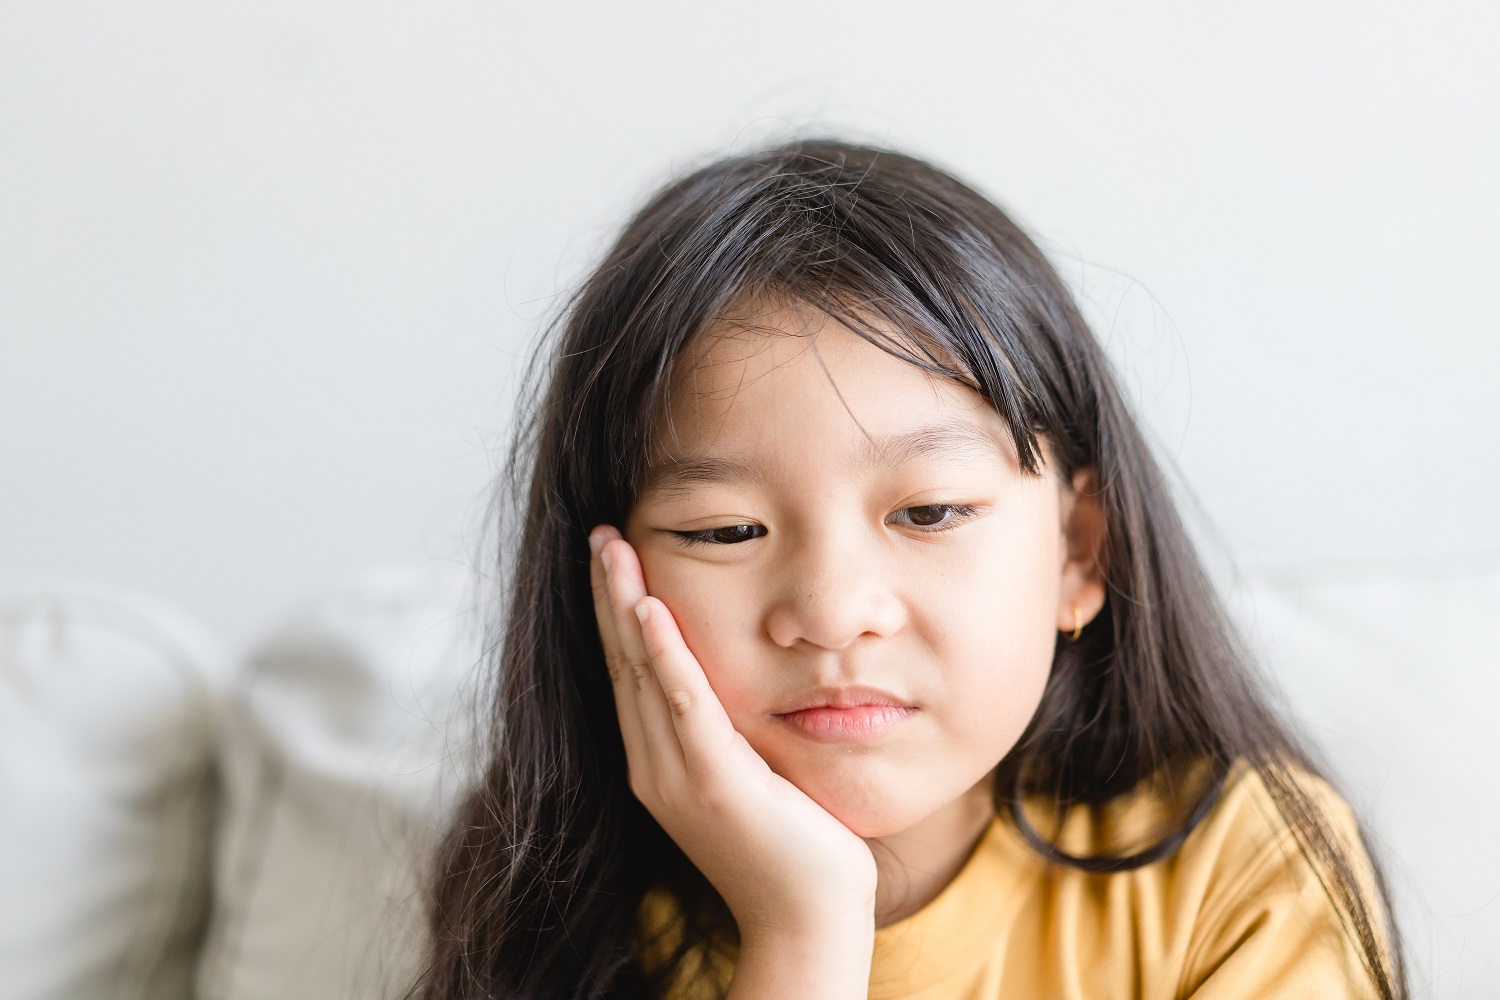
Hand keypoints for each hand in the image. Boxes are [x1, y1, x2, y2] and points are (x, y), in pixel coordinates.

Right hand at [589, 525, 878, 941]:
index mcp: (659, 763)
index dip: (614, 611)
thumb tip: (735, 677)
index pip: (628, 671)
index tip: (611, 555)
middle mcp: (655, 766)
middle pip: (621, 661)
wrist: (807, 919)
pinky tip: (650, 610)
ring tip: (613, 548)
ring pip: (641, 672)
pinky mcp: (716, 784)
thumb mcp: (749, 772)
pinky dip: (664, 655)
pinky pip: (684, 706)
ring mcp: (679, 777)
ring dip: (624, 605)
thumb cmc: (793, 844)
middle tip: (600, 532)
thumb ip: (728, 729)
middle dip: (608, 594)